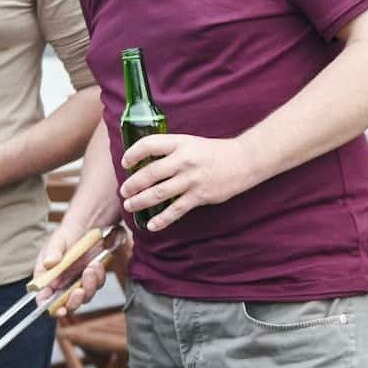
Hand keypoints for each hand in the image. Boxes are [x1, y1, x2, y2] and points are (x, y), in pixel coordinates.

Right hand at [32, 227, 107, 315]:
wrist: (88, 226)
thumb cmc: (68, 233)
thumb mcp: (58, 240)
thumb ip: (53, 251)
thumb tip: (48, 263)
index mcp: (46, 276)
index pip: (43, 297)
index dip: (49, 306)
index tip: (59, 309)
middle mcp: (60, 283)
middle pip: (65, 304)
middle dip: (73, 301)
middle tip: (79, 291)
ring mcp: (76, 282)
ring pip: (84, 297)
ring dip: (88, 286)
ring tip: (90, 268)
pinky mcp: (91, 279)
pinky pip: (96, 285)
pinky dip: (98, 277)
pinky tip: (96, 264)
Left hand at [120, 134, 255, 231]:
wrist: (243, 160)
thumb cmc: (214, 152)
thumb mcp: (190, 143)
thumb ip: (171, 151)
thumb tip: (146, 163)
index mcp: (180, 143)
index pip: (149, 144)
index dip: (133, 153)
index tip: (125, 163)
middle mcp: (184, 160)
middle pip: (150, 173)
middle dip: (133, 184)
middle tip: (123, 191)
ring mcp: (191, 179)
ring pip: (159, 192)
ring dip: (141, 201)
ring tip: (130, 205)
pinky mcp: (200, 196)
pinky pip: (176, 210)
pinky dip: (162, 219)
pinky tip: (151, 225)